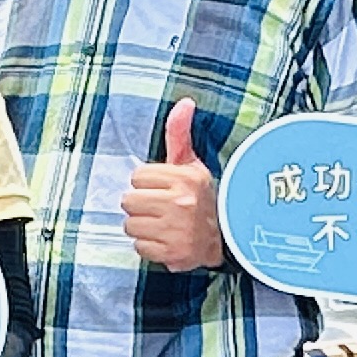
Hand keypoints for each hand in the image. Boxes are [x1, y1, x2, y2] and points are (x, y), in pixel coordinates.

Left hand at [117, 100, 225, 271]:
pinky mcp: (172, 253)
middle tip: (160, 208)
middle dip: (141, 205)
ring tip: (162, 224)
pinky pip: (139, 247)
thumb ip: (180, 134)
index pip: (138, 177)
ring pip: (130, 225)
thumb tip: (185, 102)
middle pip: (129, 201)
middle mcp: (181, 203)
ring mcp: (176, 230)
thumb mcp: (193, 164)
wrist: (227, 238)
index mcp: (184, 178)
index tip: (162, 189)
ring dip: (143, 227)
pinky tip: (165, 240)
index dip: (147, 183)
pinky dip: (149, 247)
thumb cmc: (202, 197)